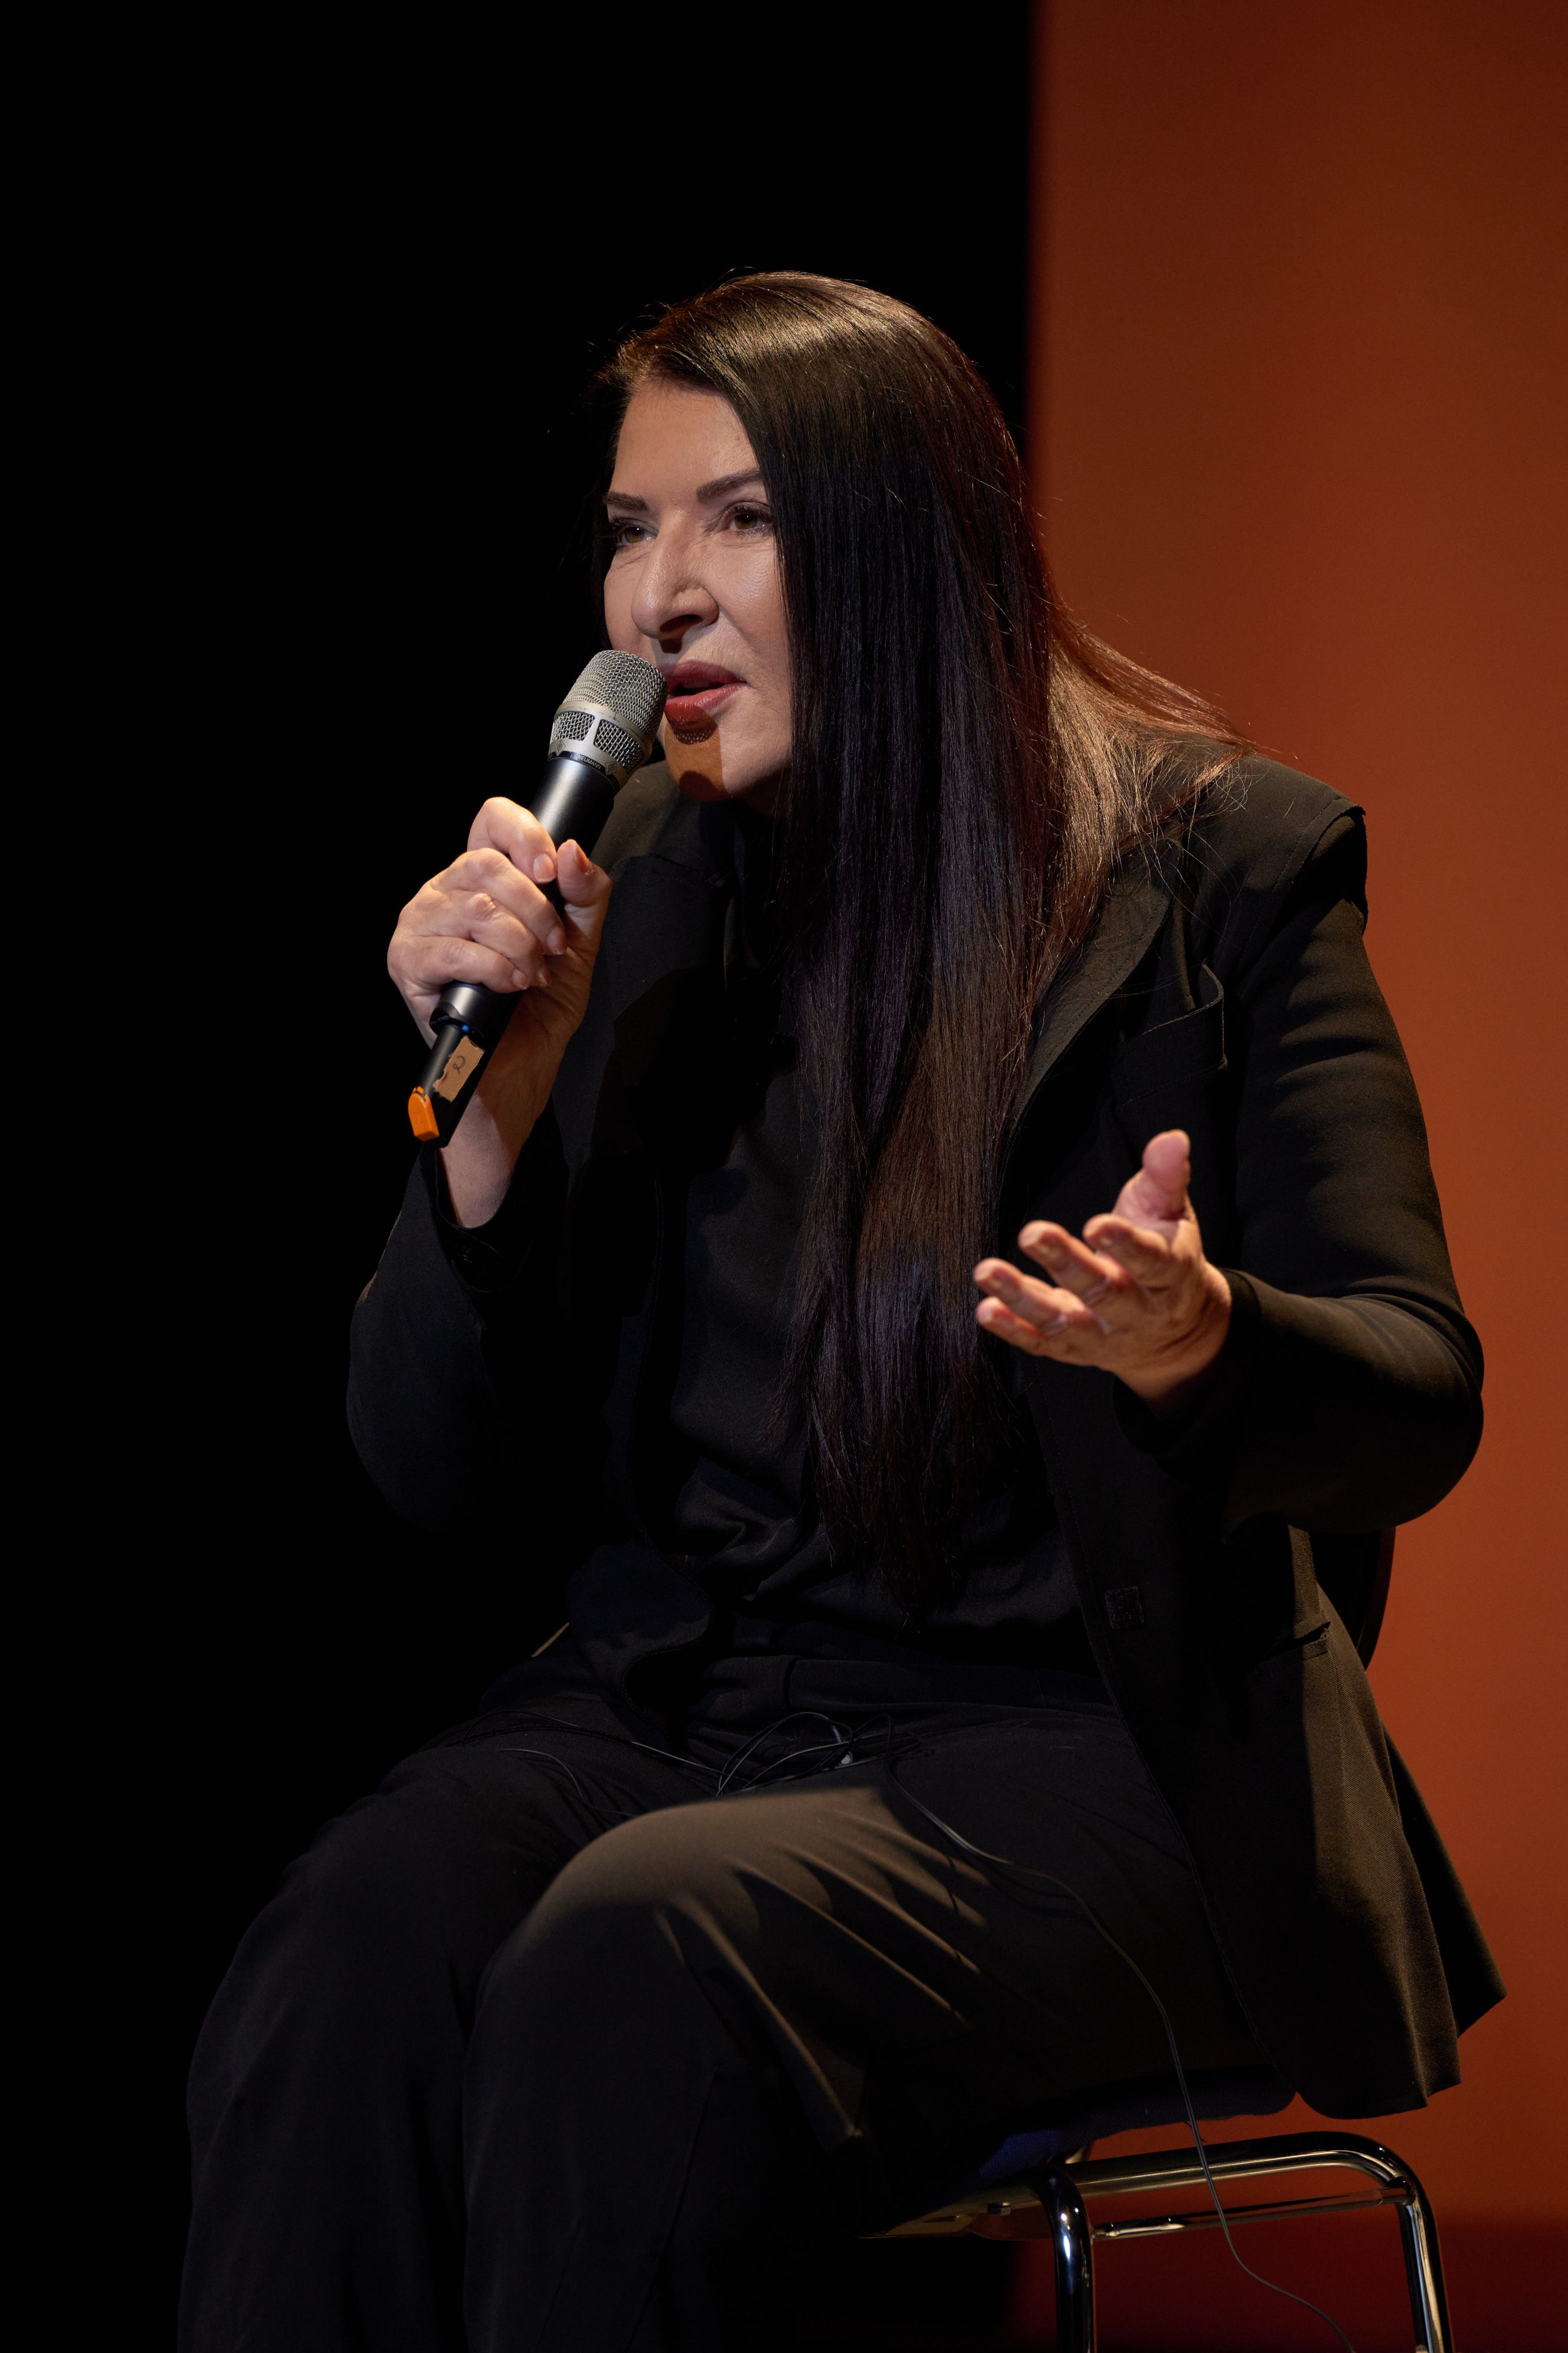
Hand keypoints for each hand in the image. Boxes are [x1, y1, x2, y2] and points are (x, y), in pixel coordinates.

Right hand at [388, 797, 612, 1223]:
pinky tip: (509, 987)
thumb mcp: (578, 946)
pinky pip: (455, 949)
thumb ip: (585, 897)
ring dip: (519, 944)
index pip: (491, 820)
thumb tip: (573, 853)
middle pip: (485, 862)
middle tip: (552, 948)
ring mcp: (419, 926)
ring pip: (475, 906)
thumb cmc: (539, 1009)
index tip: (552, 872)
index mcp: (481, 879)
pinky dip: (495, 969)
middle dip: (535, 909)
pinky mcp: (407, 965)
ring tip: (531, 974)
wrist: (518, 1072)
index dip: (525, 834)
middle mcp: (443, 893)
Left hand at [973, 1130, 1230, 1411]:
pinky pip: (1040, 1343)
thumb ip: (1167, 1176)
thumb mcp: (1172, 1214)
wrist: (1174, 1331)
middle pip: (1103, 1292)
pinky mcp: (1073, 1350)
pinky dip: (1012, 1329)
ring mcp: (1103, 1335)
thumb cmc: (1167, 1256)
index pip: (1151, 1261)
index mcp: (1169, 1275)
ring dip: (1023, 1299)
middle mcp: (1137, 1311)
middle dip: (1067, 1263)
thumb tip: (1172, 1138)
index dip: (1126, 1244)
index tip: (1096, 1224)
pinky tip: (986, 1309)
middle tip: (1032, 1234)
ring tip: (988, 1272)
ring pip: (1065, 1322)